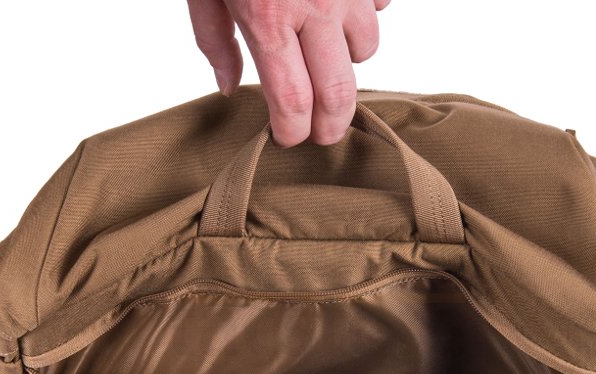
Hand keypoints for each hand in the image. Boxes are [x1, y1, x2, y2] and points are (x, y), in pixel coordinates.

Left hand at [187, 0, 390, 146]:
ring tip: (323, 52)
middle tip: (322, 135)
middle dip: (331, 126)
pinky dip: (365, 15)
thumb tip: (230, 88)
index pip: (293, 103)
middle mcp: (315, 7)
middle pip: (338, 94)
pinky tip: (342, 6)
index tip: (288, 138)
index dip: (294, 132)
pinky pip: (381, 6)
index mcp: (268, 19)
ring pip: (366, 50)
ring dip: (346, 61)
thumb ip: (214, 41)